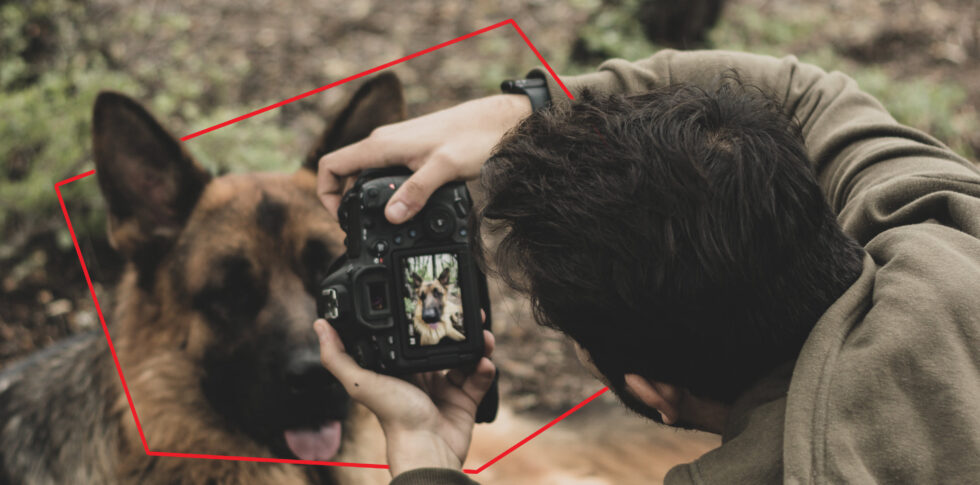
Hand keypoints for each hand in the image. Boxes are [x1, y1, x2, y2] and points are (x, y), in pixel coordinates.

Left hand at [314, 319, 495, 475]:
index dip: (420, 319)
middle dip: (453, 328)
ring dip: (475, 344)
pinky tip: (484, 361)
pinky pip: (479, 378)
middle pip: (440, 345)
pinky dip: (485, 368)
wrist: (427, 448)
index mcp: (398, 370)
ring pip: (464, 358)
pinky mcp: (465, 400)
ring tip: (483, 334)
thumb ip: (337, 357)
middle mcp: (421, 377)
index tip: (431, 301)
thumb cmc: (393, 417)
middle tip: (465, 311)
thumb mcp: (360, 382)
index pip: (409, 338)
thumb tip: (320, 325)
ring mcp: (445, 389)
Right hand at [317, 94, 531, 223]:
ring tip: (384, 223)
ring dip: (369, 198)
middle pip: (347, 173)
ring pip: (368, 174)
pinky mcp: (411, 151)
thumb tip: (392, 216)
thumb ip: (417, 192)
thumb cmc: (472, 137)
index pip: (331, 165)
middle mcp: (384, 142)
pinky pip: (387, 172)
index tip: (340, 218)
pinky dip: (387, 191)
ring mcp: (397, 145)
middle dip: (348, 202)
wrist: (495, 121)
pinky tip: (405, 206)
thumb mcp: (444, 168)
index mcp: (382, 145)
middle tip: (364, 229)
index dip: (326, 194)